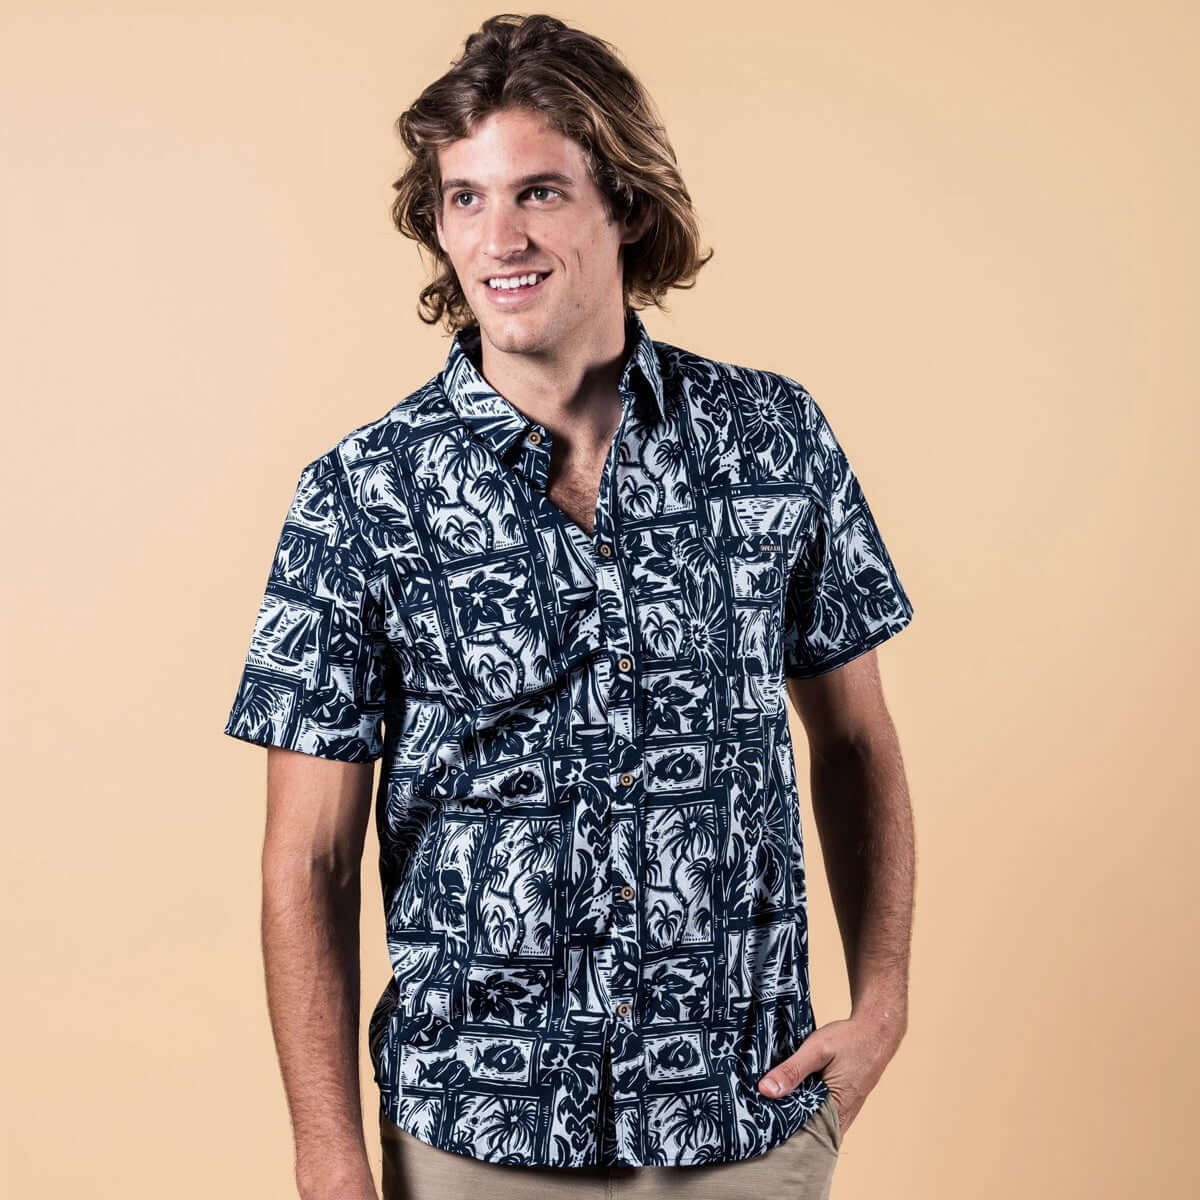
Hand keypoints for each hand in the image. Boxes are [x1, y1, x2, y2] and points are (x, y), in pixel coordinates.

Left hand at [756, 1013, 904, 1137]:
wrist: (877, 1031)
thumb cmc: (849, 1040)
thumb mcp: (816, 1050)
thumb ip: (792, 1071)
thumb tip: (765, 1090)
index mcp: (836, 1110)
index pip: (802, 1133)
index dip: (779, 1128)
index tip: (758, 1120)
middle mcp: (842, 1118)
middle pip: (807, 1130)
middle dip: (785, 1123)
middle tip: (759, 1112)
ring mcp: (845, 1112)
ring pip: (814, 1122)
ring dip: (795, 1114)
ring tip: (770, 1104)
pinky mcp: (844, 1104)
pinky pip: (821, 1113)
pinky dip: (806, 1107)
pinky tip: (790, 1095)